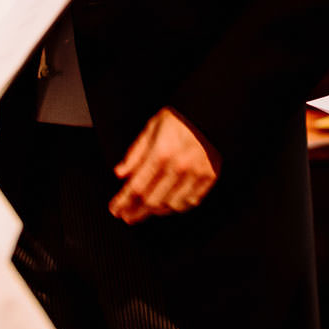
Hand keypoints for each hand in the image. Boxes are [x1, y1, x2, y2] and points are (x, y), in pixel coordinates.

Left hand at [109, 107, 220, 224]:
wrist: (212, 112)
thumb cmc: (182, 118)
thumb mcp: (152, 128)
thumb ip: (135, 153)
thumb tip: (121, 173)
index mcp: (161, 153)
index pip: (136, 187)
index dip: (123, 202)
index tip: (116, 209)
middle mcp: (178, 167)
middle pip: (152, 201)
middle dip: (135, 212)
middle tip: (127, 216)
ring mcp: (195, 174)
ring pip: (171, 205)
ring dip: (157, 210)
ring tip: (148, 209)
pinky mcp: (209, 177)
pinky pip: (191, 202)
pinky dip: (178, 206)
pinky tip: (170, 204)